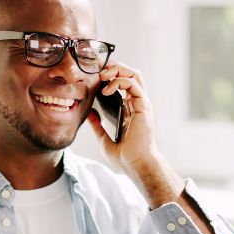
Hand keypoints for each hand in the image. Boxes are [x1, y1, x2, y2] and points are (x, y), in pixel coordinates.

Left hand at [87, 62, 183, 207]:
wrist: (136, 165)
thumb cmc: (125, 157)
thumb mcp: (104, 139)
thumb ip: (98, 125)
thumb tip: (89, 114)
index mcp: (131, 110)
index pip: (124, 84)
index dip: (111, 76)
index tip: (95, 77)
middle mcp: (138, 104)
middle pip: (130, 74)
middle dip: (114, 68)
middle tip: (98, 71)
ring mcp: (142, 104)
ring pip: (134, 74)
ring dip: (117, 70)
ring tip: (102, 76)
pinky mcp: (143, 106)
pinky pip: (133, 84)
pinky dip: (119, 82)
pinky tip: (106, 90)